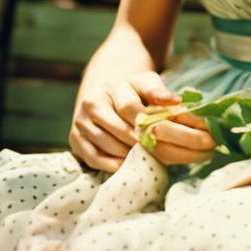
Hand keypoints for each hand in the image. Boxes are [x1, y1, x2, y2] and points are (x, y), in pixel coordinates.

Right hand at [69, 70, 215, 172]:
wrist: (103, 96)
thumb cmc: (132, 92)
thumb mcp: (145, 84)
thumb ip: (158, 91)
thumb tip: (175, 101)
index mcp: (112, 86)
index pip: (129, 106)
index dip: (146, 123)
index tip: (161, 134)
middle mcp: (92, 101)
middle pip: (118, 128)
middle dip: (139, 142)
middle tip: (156, 152)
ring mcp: (81, 121)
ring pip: (105, 143)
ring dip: (126, 154)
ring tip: (145, 159)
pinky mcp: (75, 139)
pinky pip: (93, 157)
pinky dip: (110, 165)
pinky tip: (126, 166)